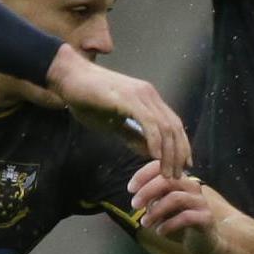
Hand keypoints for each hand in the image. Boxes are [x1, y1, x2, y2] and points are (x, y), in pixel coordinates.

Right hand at [43, 46, 190, 180]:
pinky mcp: (129, 98)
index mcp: (149, 99)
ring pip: (165, 127)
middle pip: (175, 127)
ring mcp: (141, 95)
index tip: (184, 166)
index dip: (182, 146)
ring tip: (166, 172)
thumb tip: (149, 153)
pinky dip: (155, 141)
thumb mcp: (115, 123)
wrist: (69, 77)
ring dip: (168, 153)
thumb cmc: (89, 99)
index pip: (174, 124)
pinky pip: (149, 122)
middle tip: (176, 175)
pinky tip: (154, 157)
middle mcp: (149, 95)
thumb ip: (132, 135)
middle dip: (179, 154)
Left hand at [128, 160, 217, 253]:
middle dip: (147, 192)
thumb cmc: (180, 222)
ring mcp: (200, 201)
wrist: (204, 241)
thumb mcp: (162, 207)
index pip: (162, 167)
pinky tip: (160, 232)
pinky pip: (185, 217)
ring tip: (144, 223)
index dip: (143, 175)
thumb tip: (137, 196)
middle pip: (168, 180)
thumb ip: (152, 199)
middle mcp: (192, 186)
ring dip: (156, 211)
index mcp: (180, 180)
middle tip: (134, 205)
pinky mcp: (206, 217)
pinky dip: (169, 225)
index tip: (130, 189)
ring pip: (175, 198)